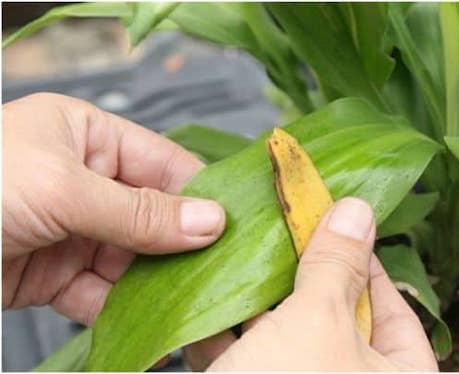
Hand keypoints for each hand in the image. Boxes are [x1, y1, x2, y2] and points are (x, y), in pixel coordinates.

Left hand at [2, 93, 225, 326]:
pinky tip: (145, 326)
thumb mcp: (61, 187)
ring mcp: (71, 230)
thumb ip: (138, 211)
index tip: (236, 230)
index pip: (164, 165)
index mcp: (88, 138)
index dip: (201, 196)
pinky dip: (120, 311)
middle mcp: (85, 181)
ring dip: (156, 285)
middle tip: (221, 277)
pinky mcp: (53, 275)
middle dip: (183, 248)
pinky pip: (100, 292)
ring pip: (132, 259)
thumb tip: (211, 221)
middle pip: (154, 217)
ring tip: (192, 307)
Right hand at [184, 197, 437, 370]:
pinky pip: (249, 359)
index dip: (363, 259)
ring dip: (260, 300)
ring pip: (286, 337)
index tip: (336, 221)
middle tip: (284, 229)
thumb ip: (337, 267)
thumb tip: (358, 211)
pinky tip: (209, 300)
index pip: (394, 306)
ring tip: (243, 253)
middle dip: (303, 275)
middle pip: (336, 317)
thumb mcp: (317, 326)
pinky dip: (229, 333)